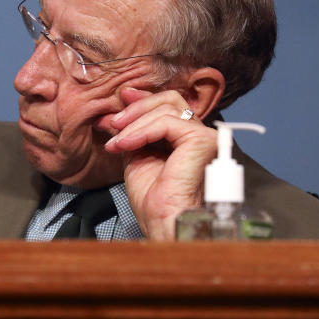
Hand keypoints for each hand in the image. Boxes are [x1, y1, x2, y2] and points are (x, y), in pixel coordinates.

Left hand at [104, 87, 216, 239]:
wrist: (162, 221)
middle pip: (170, 100)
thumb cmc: (153, 200)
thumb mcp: (136, 156)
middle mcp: (199, 134)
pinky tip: (126, 144)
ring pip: (165, 109)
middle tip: (114, 121)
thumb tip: (116, 113)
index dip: (143, 99)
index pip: (168, 106)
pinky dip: (141, 131)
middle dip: (137, 106)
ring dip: (133, 124)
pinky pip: (166, 123)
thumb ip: (132, 132)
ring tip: (116, 143)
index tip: (121, 97)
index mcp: (186, 138)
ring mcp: (204, 136)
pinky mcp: (202, 140)